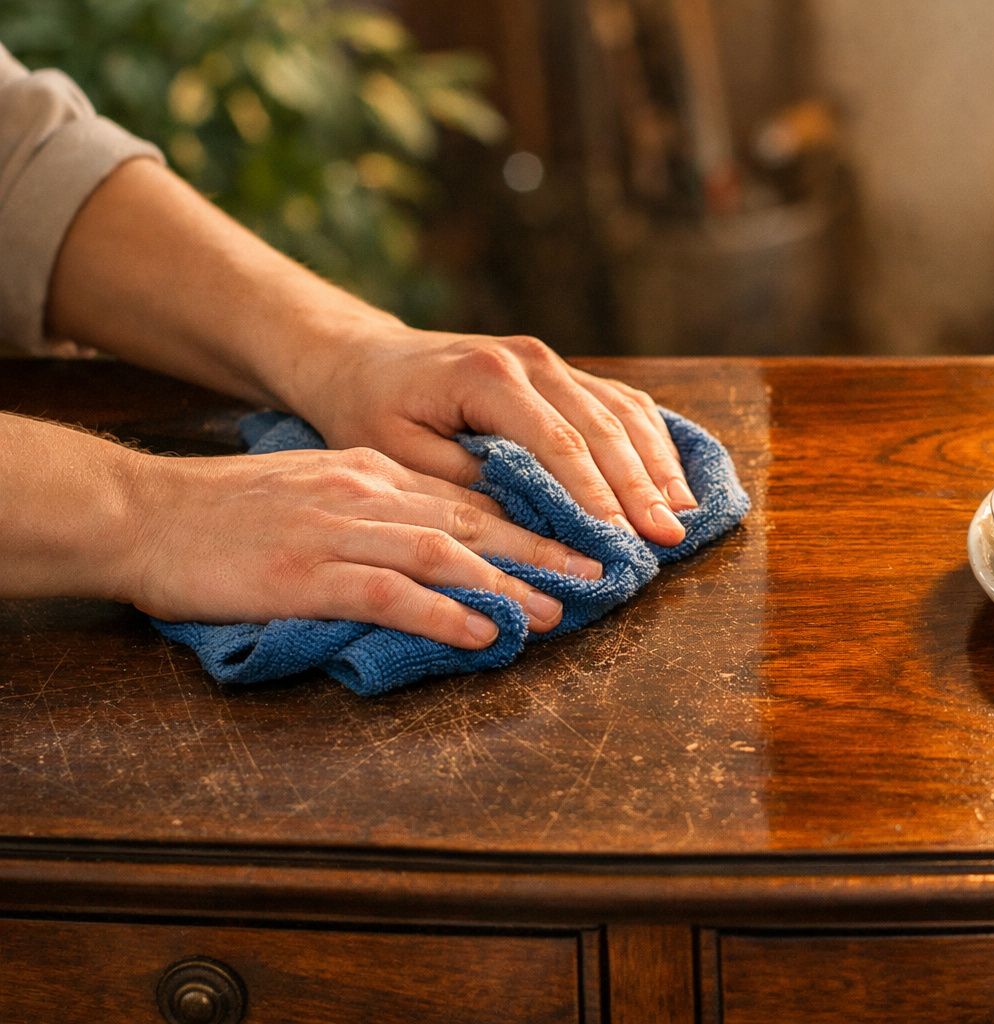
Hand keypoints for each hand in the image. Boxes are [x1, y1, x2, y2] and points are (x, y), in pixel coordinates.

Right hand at [122, 446, 603, 648]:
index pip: (470, 496)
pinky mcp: (307, 574)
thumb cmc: (226, 513)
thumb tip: (442, 545)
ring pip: (446, 555)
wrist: (142, 514)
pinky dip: (444, 614)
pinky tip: (482, 633)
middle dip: (544, 549)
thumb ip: (377, 509)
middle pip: (475, 521)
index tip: (578, 541)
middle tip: (597, 574)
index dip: (531, 520)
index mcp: (373, 472)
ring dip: (508, 586)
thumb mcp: (315, 490)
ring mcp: (338, 531)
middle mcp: (367, 494)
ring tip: (555, 613)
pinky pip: (391, 594)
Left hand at [290, 328, 696, 546]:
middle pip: (603, 427)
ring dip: (657, 464)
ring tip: (684, 514)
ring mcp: (551, 361)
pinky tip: (671, 478)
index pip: (559, 442)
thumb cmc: (372, 409)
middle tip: (669, 537)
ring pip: (622, 411)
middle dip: (641, 486)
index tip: (623, 538)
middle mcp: (530, 361)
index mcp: (487, 377)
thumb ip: (463, 482)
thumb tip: (530, 523)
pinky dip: (650, 442)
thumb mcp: (396, 453)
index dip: (596, 494)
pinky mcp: (562, 372)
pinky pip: (620, 402)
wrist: (363, 358)